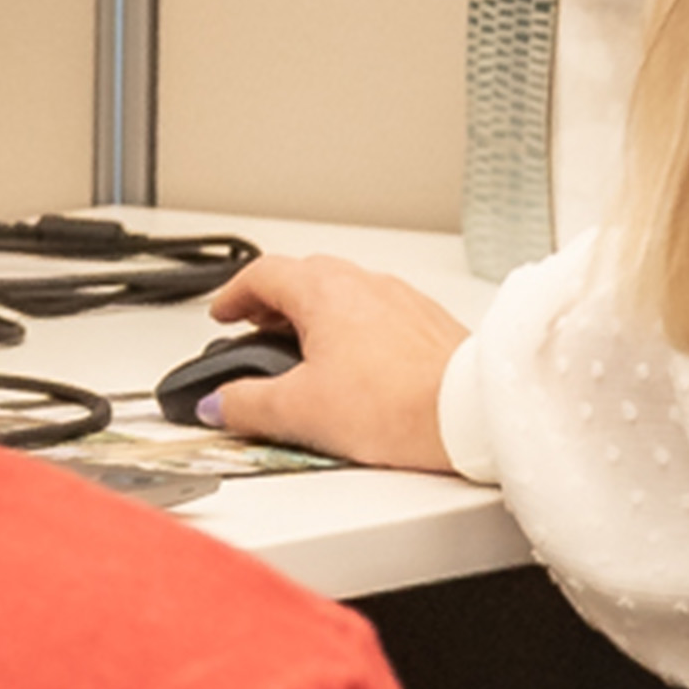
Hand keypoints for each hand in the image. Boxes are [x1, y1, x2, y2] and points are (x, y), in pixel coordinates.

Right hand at [200, 252, 473, 474]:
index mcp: (325, 290)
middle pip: (305, 278)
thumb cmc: (397, 404)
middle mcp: (366, 283)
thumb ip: (247, 404)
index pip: (262, 274)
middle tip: (257, 331)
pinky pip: (379, 317)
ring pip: (345, 296)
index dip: (234, 295)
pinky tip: (357, 370)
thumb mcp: (300, 411)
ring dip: (317, 318)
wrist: (470, 414)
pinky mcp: (428, 324)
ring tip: (305, 356)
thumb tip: (218, 403)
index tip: (223, 314)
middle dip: (274, 304)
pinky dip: (355, 333)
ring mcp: (402, 300)